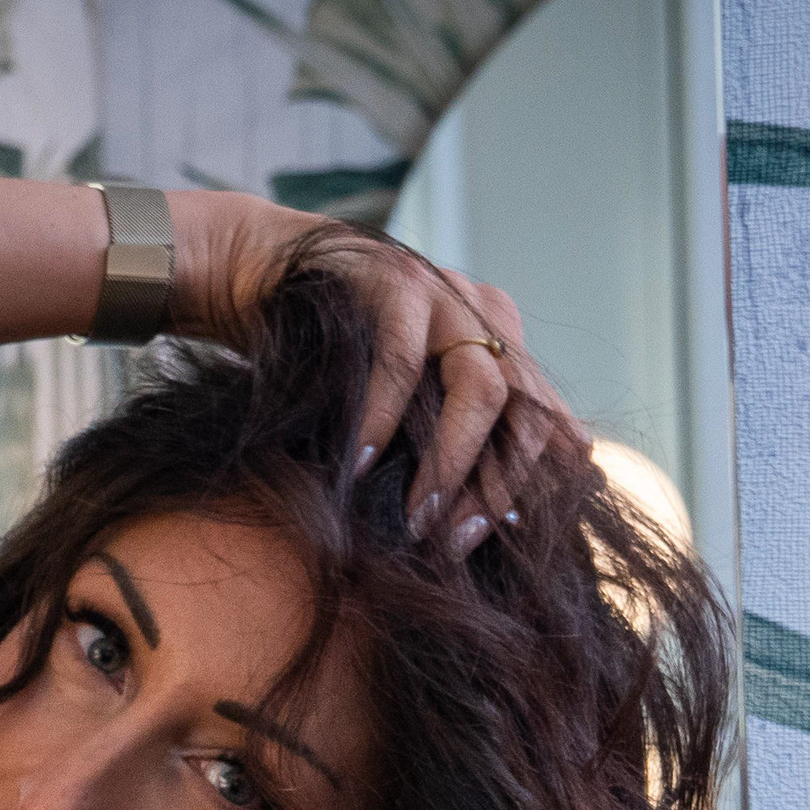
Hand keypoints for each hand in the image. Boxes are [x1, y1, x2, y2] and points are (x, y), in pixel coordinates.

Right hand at [161, 188, 580, 552]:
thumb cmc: (326, 349)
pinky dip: (383, 421)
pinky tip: (360, 466)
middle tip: (456, 544)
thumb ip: (438, 434)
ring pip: (484, 389)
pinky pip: (403, 361)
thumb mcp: (398, 397)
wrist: (254, 265)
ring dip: (452, 464)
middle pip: (530, 412)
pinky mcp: (394, 280)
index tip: (504, 538)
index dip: (542, 485)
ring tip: (417, 520)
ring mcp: (445, 292)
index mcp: (501, 343)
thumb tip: (463, 528)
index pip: (555, 422)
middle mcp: (485, 313)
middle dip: (498, 489)